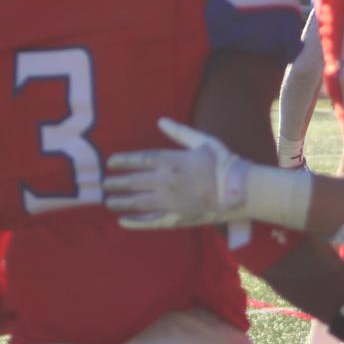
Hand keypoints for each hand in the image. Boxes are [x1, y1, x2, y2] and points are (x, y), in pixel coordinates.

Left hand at [103, 118, 245, 228]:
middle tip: (104, 184)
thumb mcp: (202, 141)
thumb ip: (179, 132)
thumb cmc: (222, 163)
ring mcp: (169, 202)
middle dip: (116, 183)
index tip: (110, 163)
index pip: (139, 160)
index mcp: (172, 161)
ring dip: (120, 202)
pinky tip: (123, 222)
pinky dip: (135, 223)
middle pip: (133, 182)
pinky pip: (150, 222)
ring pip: (137, 203)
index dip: (122, 162)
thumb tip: (160, 121)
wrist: (239, 191)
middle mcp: (166, 181)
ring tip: (108, 202)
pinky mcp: (176, 219)